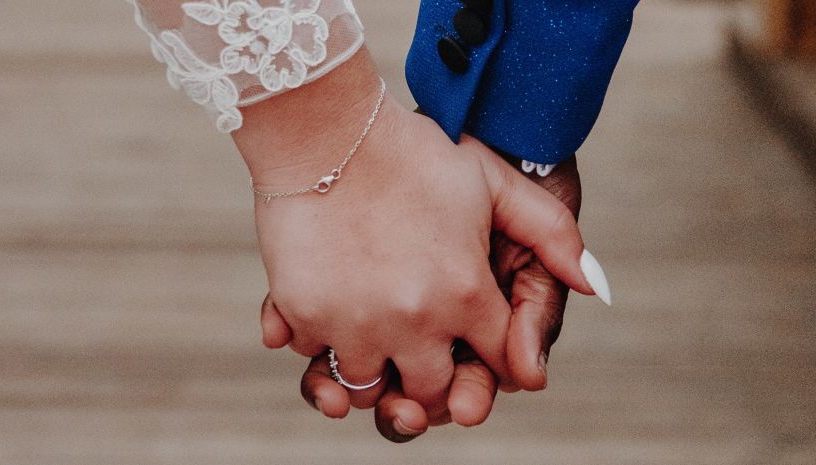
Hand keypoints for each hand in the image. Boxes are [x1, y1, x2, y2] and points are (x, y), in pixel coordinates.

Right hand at [241, 50, 596, 421]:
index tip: (474, 352)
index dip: (490, 364)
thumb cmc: (412, 152)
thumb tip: (595, 287)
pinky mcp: (303, 315)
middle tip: (419, 358)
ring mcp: (354, 324)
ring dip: (372, 373)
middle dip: (430, 384)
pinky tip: (327, 314)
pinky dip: (321, 346)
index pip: (497, 365)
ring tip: (371, 340)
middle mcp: (415, 323)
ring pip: (367, 390)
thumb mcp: (494, 181)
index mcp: (467, 295)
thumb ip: (554, 234)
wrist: (327, 128)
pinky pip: (315, 359)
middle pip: (430, 394)